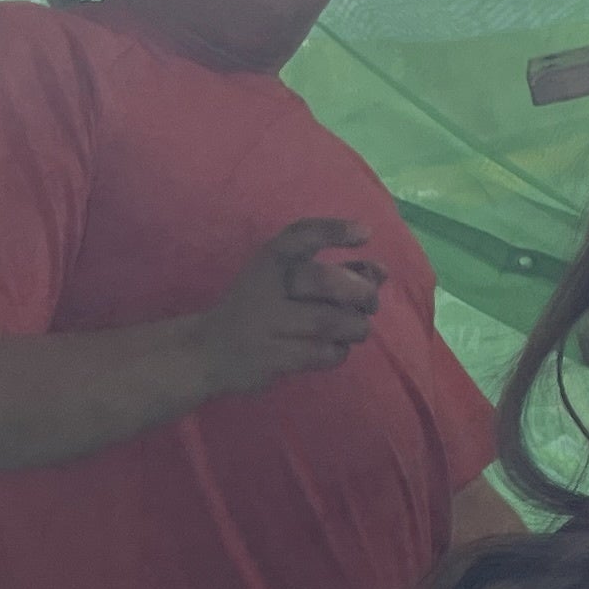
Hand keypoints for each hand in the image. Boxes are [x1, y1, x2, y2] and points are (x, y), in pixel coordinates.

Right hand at [190, 219, 382, 399]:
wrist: (206, 350)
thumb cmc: (259, 307)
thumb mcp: (286, 281)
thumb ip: (334, 272)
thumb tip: (381, 272)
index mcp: (268, 261)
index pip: (300, 235)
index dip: (334, 230)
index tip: (365, 233)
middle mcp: (263, 287)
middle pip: (322, 280)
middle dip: (360, 291)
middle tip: (371, 301)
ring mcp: (265, 325)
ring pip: (328, 321)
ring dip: (355, 326)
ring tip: (357, 329)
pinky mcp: (270, 358)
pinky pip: (320, 353)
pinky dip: (338, 351)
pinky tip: (336, 348)